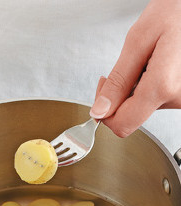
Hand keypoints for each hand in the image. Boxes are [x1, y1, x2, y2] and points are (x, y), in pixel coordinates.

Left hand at [90, 0, 180, 136]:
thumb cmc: (175, 12)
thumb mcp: (139, 40)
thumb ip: (118, 80)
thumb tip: (100, 110)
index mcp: (162, 87)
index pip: (122, 124)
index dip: (105, 112)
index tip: (104, 90)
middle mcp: (176, 98)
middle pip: (131, 116)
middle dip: (120, 94)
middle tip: (128, 65)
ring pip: (143, 107)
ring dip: (136, 87)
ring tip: (149, 59)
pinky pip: (156, 99)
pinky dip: (149, 84)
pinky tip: (158, 64)